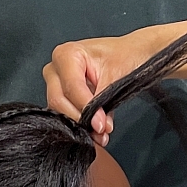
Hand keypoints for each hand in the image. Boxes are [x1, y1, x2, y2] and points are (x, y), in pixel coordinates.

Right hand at [44, 30, 162, 139]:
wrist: (130, 54)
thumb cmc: (124, 55)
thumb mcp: (115, 75)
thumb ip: (102, 99)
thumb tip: (96, 123)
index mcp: (67, 54)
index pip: (71, 87)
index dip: (86, 108)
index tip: (100, 123)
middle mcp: (56, 68)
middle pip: (59, 100)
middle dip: (82, 119)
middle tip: (102, 129)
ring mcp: (56, 83)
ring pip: (60, 110)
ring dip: (81, 125)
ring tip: (101, 133)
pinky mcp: (62, 96)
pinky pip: (66, 114)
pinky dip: (82, 124)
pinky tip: (96, 131)